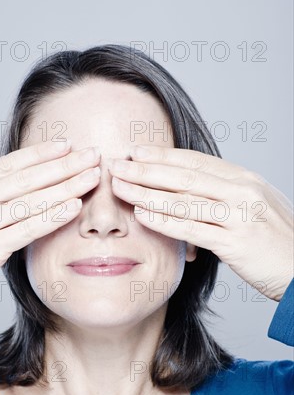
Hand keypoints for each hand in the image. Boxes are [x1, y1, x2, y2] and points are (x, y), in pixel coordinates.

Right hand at [0, 141, 100, 302]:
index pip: (10, 164)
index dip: (39, 153)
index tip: (66, 144)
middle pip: (27, 178)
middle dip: (63, 165)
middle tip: (92, 154)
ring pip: (31, 200)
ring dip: (66, 187)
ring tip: (91, 177)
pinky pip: (27, 229)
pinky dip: (52, 217)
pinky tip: (74, 207)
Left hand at [108, 145, 293, 301]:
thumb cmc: (277, 240)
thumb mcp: (254, 206)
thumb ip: (226, 194)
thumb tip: (192, 189)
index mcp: (245, 179)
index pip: (196, 162)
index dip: (163, 156)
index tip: (136, 152)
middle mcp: (242, 192)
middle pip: (185, 177)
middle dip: (146, 170)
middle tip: (117, 165)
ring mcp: (240, 216)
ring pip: (184, 200)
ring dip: (147, 193)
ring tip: (120, 188)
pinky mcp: (236, 243)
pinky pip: (194, 229)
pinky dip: (166, 221)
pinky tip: (143, 215)